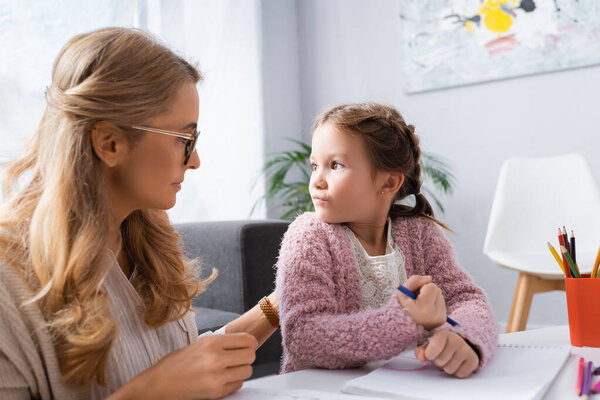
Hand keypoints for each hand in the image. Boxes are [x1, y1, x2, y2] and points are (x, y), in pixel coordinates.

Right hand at [110, 333, 257, 399]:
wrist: (157, 385)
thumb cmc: (175, 364)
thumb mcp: (198, 345)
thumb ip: (220, 343)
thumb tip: (243, 342)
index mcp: (212, 342)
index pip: (247, 340)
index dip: (250, 343)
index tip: (247, 346)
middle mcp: (216, 358)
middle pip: (250, 355)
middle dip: (247, 357)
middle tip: (238, 359)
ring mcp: (217, 376)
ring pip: (247, 371)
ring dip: (241, 370)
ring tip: (229, 370)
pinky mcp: (215, 392)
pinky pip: (238, 385)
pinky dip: (233, 383)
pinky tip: (222, 380)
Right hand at [396, 275, 445, 330]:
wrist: (405, 328)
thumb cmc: (403, 308)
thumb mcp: (402, 293)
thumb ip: (414, 280)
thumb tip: (429, 278)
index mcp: (424, 308)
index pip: (431, 286)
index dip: (422, 287)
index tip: (416, 295)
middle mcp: (434, 314)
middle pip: (437, 289)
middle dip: (427, 291)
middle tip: (418, 300)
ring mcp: (440, 317)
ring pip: (440, 295)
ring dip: (431, 297)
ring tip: (422, 305)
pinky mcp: (443, 319)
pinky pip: (441, 302)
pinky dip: (434, 303)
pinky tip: (426, 309)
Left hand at [414, 330, 478, 377]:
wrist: (462, 344)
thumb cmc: (442, 345)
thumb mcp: (430, 344)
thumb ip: (421, 351)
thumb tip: (421, 358)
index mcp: (443, 334)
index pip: (432, 350)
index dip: (429, 355)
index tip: (431, 353)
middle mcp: (456, 340)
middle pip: (440, 362)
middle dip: (438, 362)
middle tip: (442, 356)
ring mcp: (466, 350)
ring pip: (449, 369)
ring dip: (447, 367)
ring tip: (450, 359)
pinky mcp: (474, 360)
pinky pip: (460, 374)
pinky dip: (457, 371)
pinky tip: (458, 363)